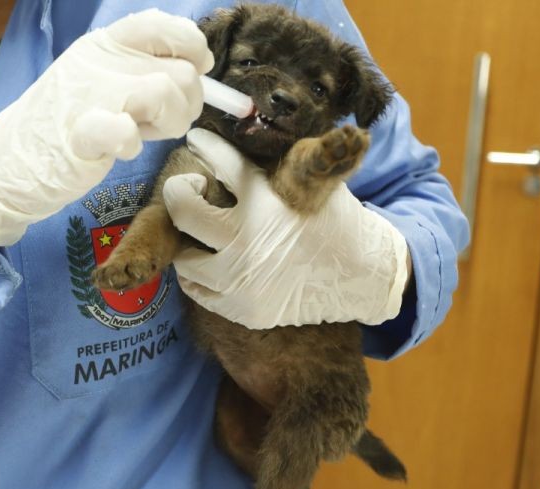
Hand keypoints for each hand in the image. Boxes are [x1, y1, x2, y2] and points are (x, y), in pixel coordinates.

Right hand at [0, 9, 213, 246]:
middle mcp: (100, 62)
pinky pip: (127, 130)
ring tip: (137, 135)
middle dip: (184, 105)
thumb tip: (201, 68)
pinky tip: (120, 148)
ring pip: (167, 95)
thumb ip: (144, 69)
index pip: (162, 26)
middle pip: (181, 72)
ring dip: (166, 125)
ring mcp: (89, 95)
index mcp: (105, 45)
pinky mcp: (80, 134)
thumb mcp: (102, 80)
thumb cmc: (65, 124)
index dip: (191, 46)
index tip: (198, 69)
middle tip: (156, 124)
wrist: (9, 161)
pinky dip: (132, 144)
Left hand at [163, 128, 409, 330]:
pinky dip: (199, 274)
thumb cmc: (334, 223)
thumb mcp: (313, 184)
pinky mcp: (241, 308)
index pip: (222, 164)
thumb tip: (246, 129)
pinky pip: (197, 289)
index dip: (205, 146)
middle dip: (178, 193)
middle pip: (183, 211)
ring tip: (199, 231)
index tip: (195, 140)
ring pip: (183, 257)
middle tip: (185, 189)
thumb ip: (277, 166)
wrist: (361, 277)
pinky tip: (209, 260)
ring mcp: (241, 279)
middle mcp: (248, 240)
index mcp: (267, 202)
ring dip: (187, 240)